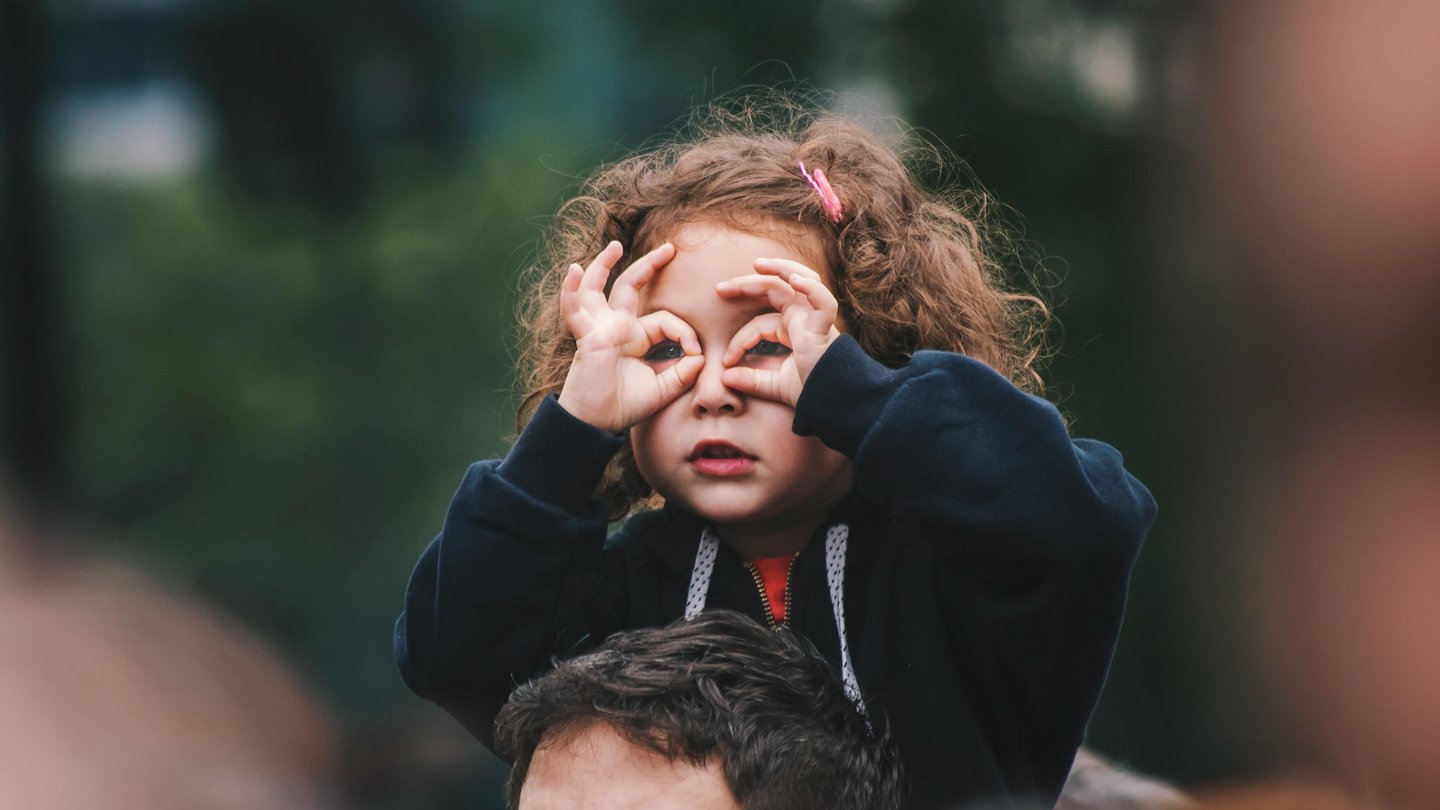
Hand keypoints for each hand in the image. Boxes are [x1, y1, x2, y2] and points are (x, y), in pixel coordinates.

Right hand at [556, 241, 704, 431]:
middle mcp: (616, 327)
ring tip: (614, 246)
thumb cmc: (623, 407)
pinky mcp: (587, 336)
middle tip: (670, 248)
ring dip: (603, 265)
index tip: (697, 354)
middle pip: (631, 287)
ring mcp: (599, 328)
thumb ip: (682, 374)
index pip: (665, 320)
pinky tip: (574, 271)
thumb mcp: (662, 390)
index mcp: (635, 338)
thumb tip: (700, 358)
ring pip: (598, 288)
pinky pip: (574, 309)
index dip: (685, 333)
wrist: (596, 424)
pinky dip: (571, 290)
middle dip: (650, 266)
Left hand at [715, 258, 840, 406]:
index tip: (726, 361)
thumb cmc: (811, 392)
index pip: (759, 323)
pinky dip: (811, 288)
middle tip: (720, 289)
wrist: (834, 403)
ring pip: (800, 280)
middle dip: (747, 284)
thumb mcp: (775, 386)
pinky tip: (794, 279)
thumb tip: (725, 377)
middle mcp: (803, 318)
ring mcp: (815, 319)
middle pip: (774, 290)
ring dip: (780, 268)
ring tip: (757, 264)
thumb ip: (752, 381)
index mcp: (792, 329)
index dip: (740, 340)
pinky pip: (823, 300)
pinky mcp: (825, 326)